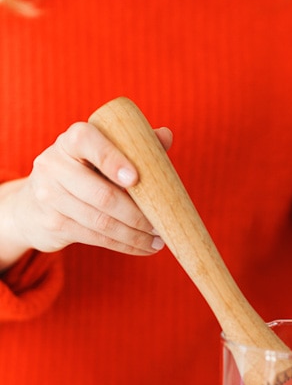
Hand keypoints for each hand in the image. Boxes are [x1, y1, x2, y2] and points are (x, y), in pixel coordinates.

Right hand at [0, 121, 172, 269]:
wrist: (33, 205)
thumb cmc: (81, 173)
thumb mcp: (98, 154)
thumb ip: (130, 145)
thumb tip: (165, 136)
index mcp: (70, 141)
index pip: (87, 141)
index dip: (112, 159)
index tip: (135, 178)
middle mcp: (54, 165)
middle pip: (102, 194)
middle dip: (137, 214)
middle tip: (161, 223)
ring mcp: (50, 197)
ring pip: (101, 221)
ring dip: (135, 234)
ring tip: (158, 240)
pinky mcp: (54, 225)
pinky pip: (96, 238)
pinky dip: (124, 245)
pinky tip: (144, 247)